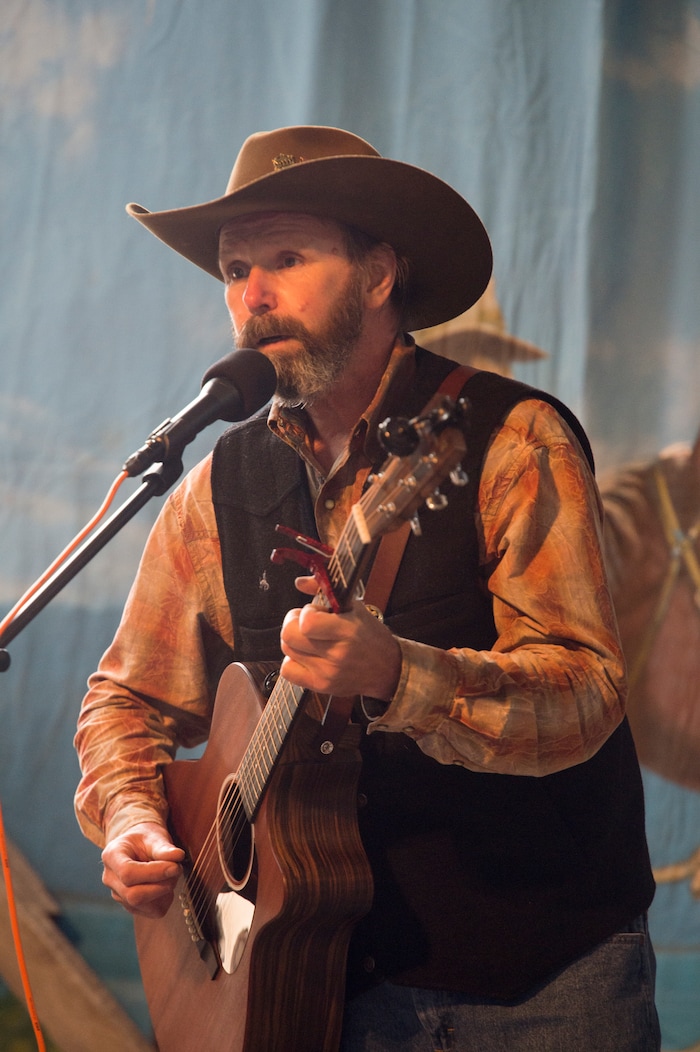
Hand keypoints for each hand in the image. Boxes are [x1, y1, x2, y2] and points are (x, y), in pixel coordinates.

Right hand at [101, 821, 184, 917]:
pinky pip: (151, 912)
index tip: (175, 866)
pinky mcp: (130, 906)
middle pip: (133, 895)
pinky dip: (164, 900)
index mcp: (111, 856)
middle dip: (161, 886)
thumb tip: (178, 856)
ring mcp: (118, 895)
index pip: (127, 873)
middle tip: (177, 869)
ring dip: (164, 892)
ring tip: (172, 875)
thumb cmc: (145, 838)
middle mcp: (110, 879)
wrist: (137, 845)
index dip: (154, 873)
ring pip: (143, 905)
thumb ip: (164, 847)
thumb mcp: (154, 836)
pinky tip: (167, 884)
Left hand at [280, 576, 401, 700]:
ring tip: (311, 639)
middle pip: (288, 636)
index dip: (305, 613)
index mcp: (347, 630)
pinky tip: (307, 656)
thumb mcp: (355, 608)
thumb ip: (325, 590)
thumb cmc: (370, 636)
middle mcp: (336, 654)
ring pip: (287, 650)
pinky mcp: (321, 686)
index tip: (315, 612)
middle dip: (292, 623)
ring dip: (294, 641)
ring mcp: (327, 673)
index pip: (307, 623)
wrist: (387, 669)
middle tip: (305, 623)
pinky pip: (288, 671)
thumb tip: (299, 582)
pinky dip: (293, 661)